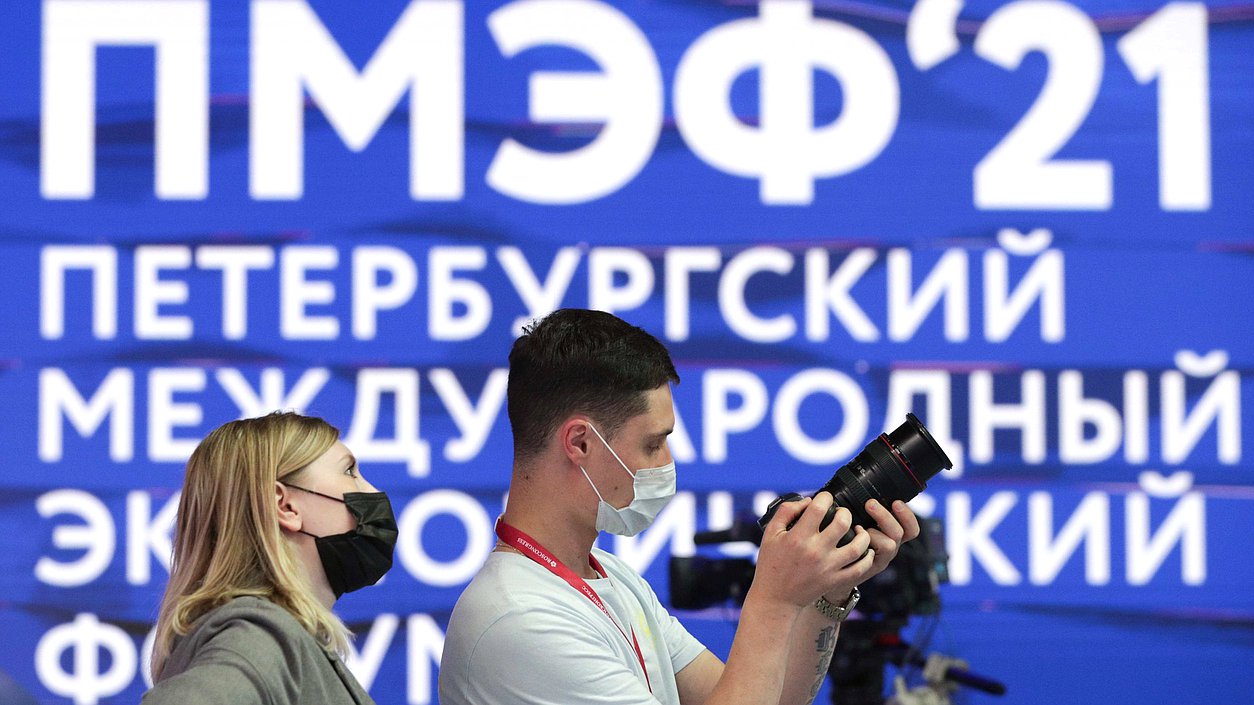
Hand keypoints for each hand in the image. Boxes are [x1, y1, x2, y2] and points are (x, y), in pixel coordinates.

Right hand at [751, 492, 876, 609]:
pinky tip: (865, 550)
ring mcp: (828, 567)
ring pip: (858, 546)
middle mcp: (815, 551)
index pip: (819, 508)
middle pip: (842, 523)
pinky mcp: (834, 581)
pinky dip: (867, 558)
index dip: (825, 497)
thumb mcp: (770, 533)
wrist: (775, 598)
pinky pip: (860, 568)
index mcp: (798, 537)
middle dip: (844, 512)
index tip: (825, 498)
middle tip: (841, 513)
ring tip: (858, 529)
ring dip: (862, 534)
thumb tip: (808, 500)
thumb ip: (786, 511)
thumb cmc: (771, 563)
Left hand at [823, 499, 919, 601]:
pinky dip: (864, 545)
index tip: (896, 502)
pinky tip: (852, 539)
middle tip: (869, 504)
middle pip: (901, 532)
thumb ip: (863, 510)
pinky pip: (873, 557)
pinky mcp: (870, 567)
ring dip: (875, 532)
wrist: (836, 569)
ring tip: (860, 527)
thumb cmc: (847, 540)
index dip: (907, 515)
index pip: (910, 527)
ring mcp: (881, 558)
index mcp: (892, 534)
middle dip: (886, 516)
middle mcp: (891, 546)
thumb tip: (857, 489)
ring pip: (890, 544)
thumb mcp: (859, 522)